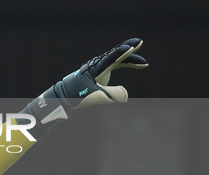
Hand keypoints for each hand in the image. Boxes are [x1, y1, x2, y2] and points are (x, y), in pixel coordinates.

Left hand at [23, 38, 147, 137]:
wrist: (63, 97)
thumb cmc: (76, 96)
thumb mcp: (94, 97)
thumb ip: (110, 96)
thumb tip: (125, 96)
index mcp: (95, 68)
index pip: (111, 57)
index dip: (122, 52)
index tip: (133, 46)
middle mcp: (97, 65)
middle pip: (115, 54)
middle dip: (128, 49)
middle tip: (140, 42)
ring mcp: (99, 68)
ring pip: (118, 59)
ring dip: (130, 59)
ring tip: (144, 64)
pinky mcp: (101, 72)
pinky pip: (116, 64)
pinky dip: (126, 64)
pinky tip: (137, 66)